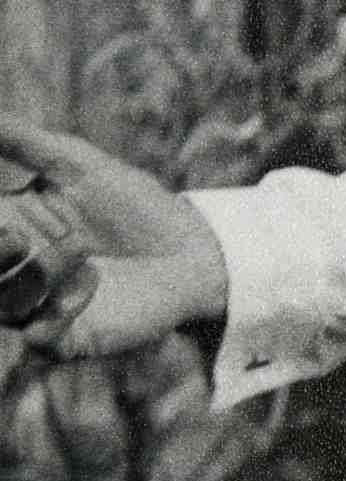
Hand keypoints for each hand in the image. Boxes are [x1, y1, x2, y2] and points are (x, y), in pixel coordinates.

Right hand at [0, 120, 228, 355]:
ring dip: (36, 275)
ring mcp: (40, 309)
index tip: (5, 219)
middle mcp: (14, 273)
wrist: (192, 250)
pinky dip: (57, 312)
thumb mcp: (75, 163)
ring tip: (78, 245)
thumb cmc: (132, 204)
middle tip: (15, 235)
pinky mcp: (72, 339)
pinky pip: (41, 338)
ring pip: (5, 305)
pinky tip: (93, 284)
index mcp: (5, 229)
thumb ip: (22, 141)